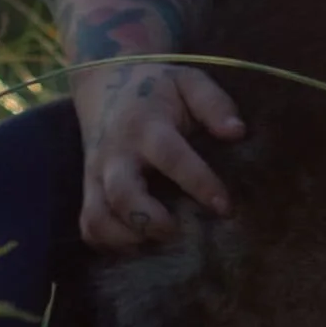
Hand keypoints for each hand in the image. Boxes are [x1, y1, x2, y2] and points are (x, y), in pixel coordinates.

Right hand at [73, 59, 244, 250]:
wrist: (106, 83)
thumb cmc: (158, 87)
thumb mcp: (188, 82)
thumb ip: (214, 104)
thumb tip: (237, 132)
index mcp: (147, 125)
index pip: (171, 156)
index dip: (198, 182)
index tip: (224, 206)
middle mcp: (117, 154)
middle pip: (122, 194)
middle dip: (149, 221)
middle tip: (180, 231)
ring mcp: (97, 174)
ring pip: (98, 216)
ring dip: (126, 238)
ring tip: (158, 242)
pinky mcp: (88, 188)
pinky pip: (88, 225)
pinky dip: (107, 242)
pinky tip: (136, 244)